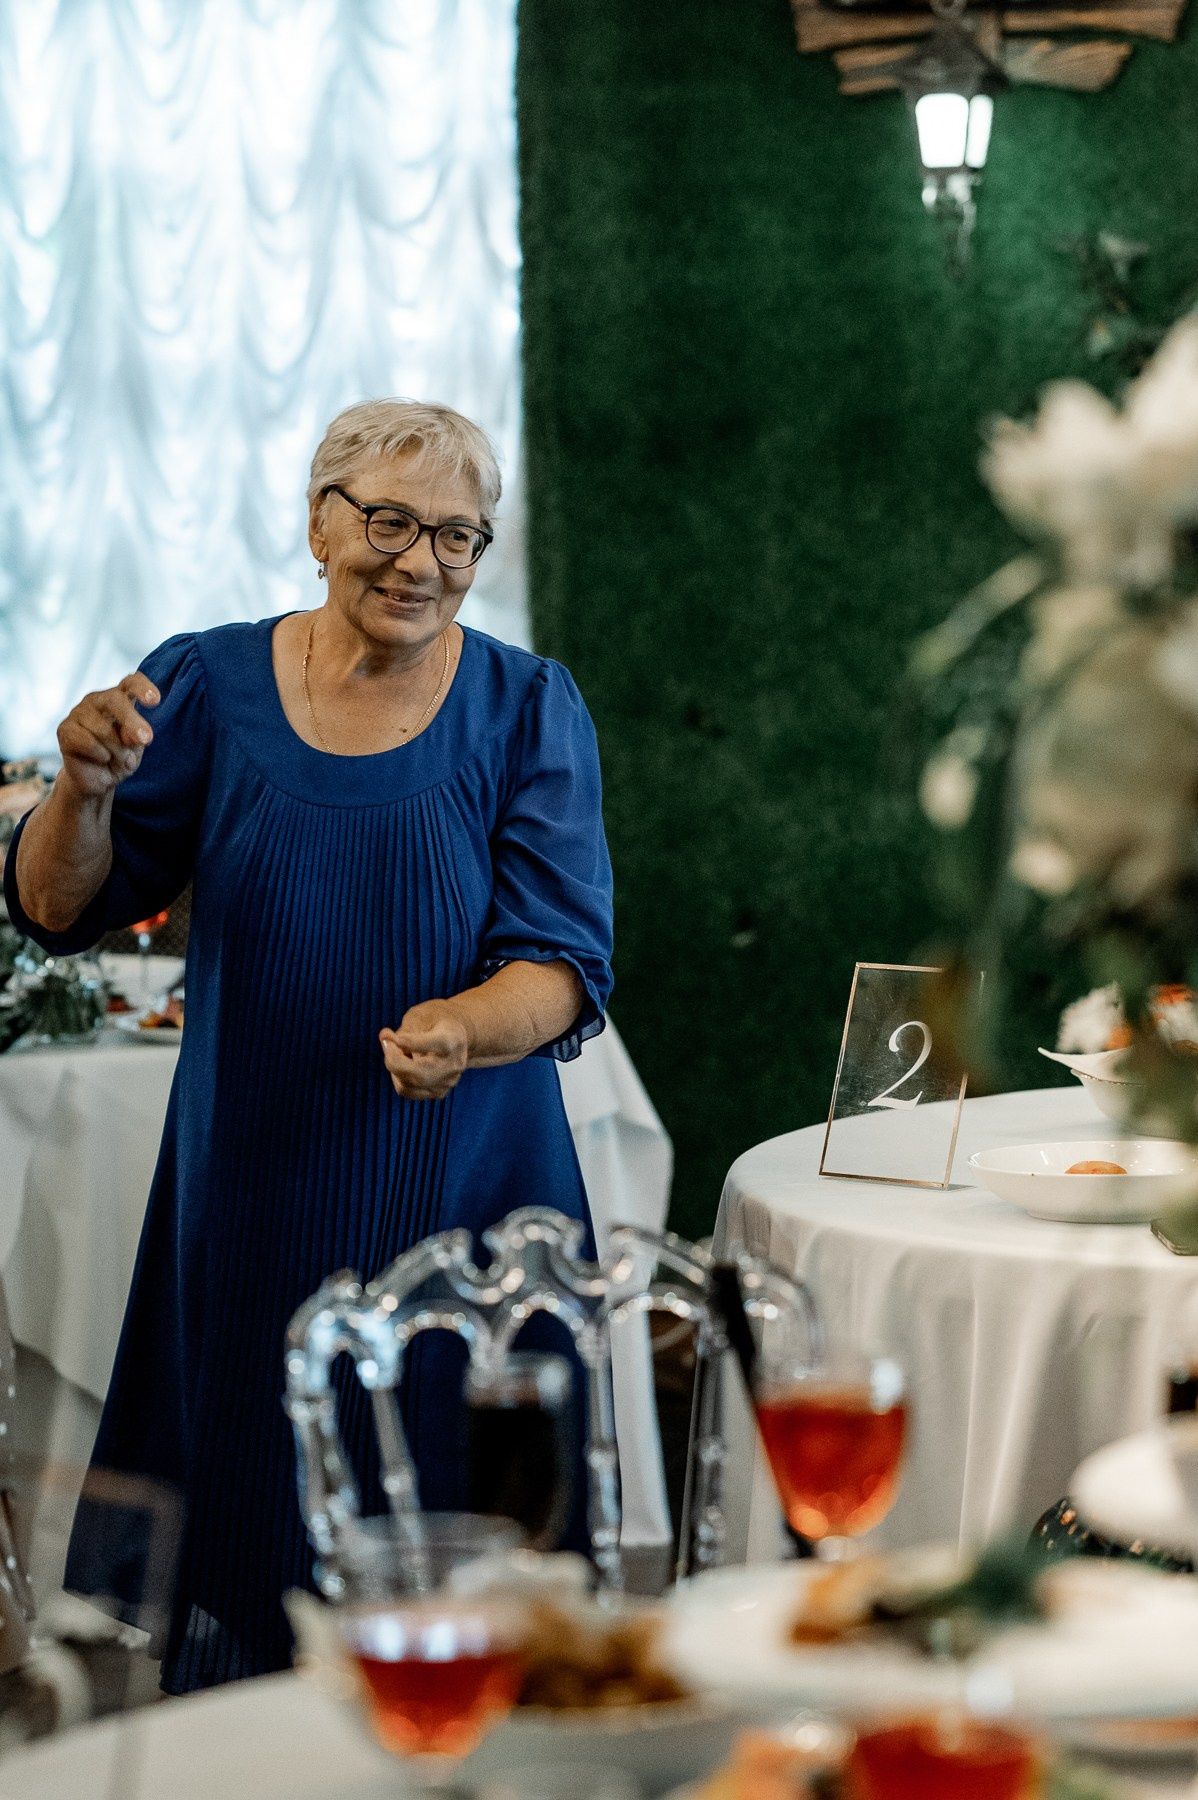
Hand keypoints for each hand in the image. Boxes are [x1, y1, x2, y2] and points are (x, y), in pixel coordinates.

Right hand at [56, 674, 159, 801]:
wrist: (97, 779)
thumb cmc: (120, 757)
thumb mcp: (135, 748)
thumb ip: (136, 737)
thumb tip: (136, 734)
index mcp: (120, 698)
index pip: (131, 682)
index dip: (142, 688)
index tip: (155, 700)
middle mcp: (98, 700)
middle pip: (115, 700)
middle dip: (132, 720)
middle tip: (146, 739)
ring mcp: (79, 712)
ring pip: (102, 728)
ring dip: (118, 750)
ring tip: (119, 759)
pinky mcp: (65, 729)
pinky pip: (87, 741)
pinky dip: (100, 755)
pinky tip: (101, 758)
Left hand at [379, 1000, 470, 1100]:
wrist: (453, 1038)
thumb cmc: (435, 1022)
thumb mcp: (422, 1015)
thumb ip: (404, 1027)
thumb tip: (384, 1037)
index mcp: (454, 1039)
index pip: (438, 1044)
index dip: (411, 1042)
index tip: (391, 1036)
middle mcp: (454, 1064)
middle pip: (420, 1075)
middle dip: (394, 1061)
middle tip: (386, 1043)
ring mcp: (447, 1082)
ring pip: (408, 1085)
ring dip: (394, 1067)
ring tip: (398, 1050)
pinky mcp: (438, 1092)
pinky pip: (407, 1091)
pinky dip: (398, 1077)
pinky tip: (403, 1063)